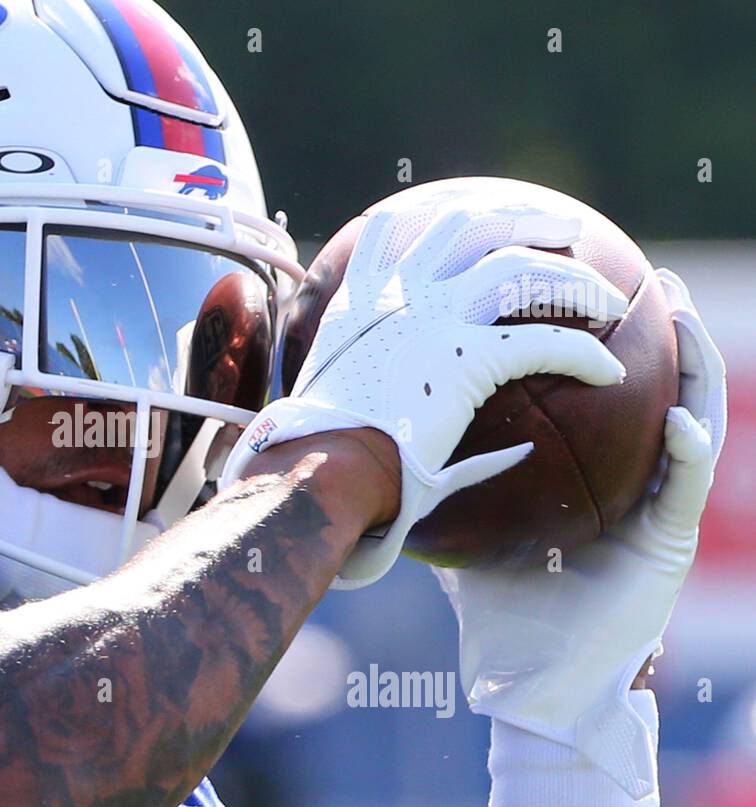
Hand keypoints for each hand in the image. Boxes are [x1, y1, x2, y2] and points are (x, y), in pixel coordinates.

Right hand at [222, 189, 628, 586]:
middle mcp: (398, 295)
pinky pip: (547, 342)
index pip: (386, 231)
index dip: (431, 214)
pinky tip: (608, 374)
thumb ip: (365, 387)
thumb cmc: (324, 450)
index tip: (466, 216)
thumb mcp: (331, 402)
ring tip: (610, 301)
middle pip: (470, 225)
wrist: (325, 464)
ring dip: (573, 278)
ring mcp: (434, 318)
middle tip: (561, 231)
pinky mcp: (470, 355)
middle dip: (522, 218)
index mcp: (359, 302)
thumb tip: (395, 412)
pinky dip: (585, 356)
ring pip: (520, 268)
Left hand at [435, 268, 726, 806]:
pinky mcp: (671, 545)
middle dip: (659, 327)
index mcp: (587, 475)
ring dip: (697, 366)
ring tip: (685, 314)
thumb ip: (444, 482)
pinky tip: (682, 420)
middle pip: (653, 388)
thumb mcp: (465, 529)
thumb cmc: (498, 613)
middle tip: (646, 274)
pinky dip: (691, 450)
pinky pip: (686, 487)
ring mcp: (656, 511)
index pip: (598, 394)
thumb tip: (386, 435)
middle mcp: (627, 481)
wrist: (532, 685)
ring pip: (693, 420)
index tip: (573, 286)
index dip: (594, 340)